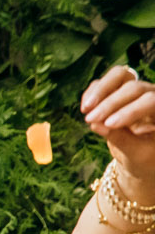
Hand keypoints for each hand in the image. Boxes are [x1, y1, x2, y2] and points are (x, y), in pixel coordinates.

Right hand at [81, 67, 154, 195]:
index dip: (130, 111)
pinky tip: (85, 107)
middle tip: (91, 121)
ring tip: (86, 108)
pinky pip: (103, 83)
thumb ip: (121, 139)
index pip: (150, 102)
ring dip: (100, 90)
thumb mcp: (137, 154)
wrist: (140, 156)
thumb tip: (97, 124)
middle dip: (110, 104)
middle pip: (133, 87)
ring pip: (119, 75)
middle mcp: (151, 95)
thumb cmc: (145, 158)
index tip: (109, 125)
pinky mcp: (117, 91)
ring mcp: (134, 90)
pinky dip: (92, 92)